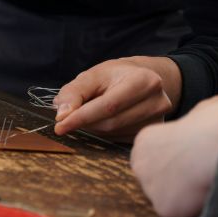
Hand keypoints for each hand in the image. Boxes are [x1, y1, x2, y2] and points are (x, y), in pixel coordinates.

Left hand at [53, 56, 181, 137]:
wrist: (142, 79)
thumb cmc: (114, 76)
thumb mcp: (92, 76)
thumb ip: (74, 93)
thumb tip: (62, 115)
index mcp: (144, 81)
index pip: (108, 106)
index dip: (81, 117)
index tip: (59, 126)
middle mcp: (158, 102)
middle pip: (111, 122)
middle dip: (85, 122)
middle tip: (70, 116)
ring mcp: (158, 121)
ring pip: (113, 133)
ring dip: (94, 127)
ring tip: (93, 111)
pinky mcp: (151, 133)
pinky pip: (119, 140)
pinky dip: (105, 133)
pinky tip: (105, 119)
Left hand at [130, 94, 217, 216]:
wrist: (217, 150)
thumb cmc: (214, 126)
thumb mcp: (203, 110)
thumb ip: (195, 119)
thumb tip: (205, 120)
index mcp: (145, 140)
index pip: (153, 156)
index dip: (175, 160)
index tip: (193, 158)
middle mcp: (140, 164)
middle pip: (155, 178)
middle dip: (174, 179)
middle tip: (199, 175)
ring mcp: (149, 188)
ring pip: (167, 197)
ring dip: (183, 195)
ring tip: (205, 184)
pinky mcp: (163, 208)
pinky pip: (180, 213)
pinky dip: (193, 209)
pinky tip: (205, 197)